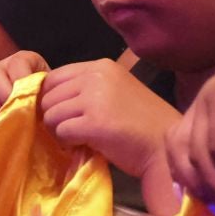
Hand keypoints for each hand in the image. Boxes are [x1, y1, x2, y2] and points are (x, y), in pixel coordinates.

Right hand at [0, 50, 48, 135]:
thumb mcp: (52, 92)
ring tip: (10, 120)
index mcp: (22, 61)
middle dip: (4, 94)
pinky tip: (2, 127)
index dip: (21, 79)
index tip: (29, 96)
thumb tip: (36, 102)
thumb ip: (46, 91)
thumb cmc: (50, 101)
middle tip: (16, 110)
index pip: (16, 63)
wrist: (46, 115)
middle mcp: (0, 69)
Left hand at [39, 60, 178, 177]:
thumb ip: (87, 88)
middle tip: (72, 130)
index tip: (65, 114)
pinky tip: (85, 145)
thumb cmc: (141, 124)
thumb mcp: (115, 92)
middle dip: (55, 116)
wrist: (165, 149)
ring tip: (80, 138)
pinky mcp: (94, 123)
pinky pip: (62, 131)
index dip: (53, 98)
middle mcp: (97, 76)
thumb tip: (50, 98)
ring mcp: (95, 99)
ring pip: (51, 114)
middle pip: (49, 95)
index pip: (55, 77)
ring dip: (60, 130)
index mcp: (102, 66)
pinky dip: (69, 142)